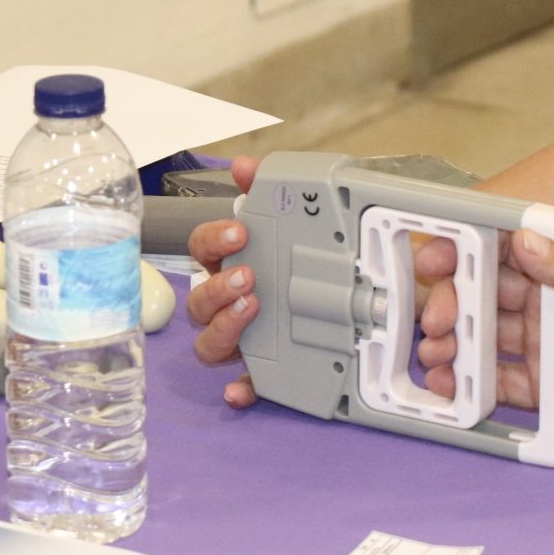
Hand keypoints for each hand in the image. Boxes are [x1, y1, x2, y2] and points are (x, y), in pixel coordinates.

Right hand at [184, 158, 457, 407]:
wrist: (354, 302)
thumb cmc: (304, 259)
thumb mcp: (295, 219)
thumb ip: (267, 189)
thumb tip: (246, 165)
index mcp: (232, 264)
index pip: (203, 249)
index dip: (212, 241)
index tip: (239, 232)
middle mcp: (228, 303)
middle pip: (199, 301)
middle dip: (218, 288)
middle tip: (249, 276)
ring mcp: (241, 338)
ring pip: (209, 343)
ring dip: (223, 328)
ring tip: (252, 309)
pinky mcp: (262, 370)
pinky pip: (244, 384)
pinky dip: (239, 388)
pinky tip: (240, 389)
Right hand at [415, 241, 529, 403]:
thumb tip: (526, 240)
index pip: (505, 249)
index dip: (465, 249)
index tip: (432, 258)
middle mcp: (548, 306)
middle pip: (483, 293)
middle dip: (449, 302)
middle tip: (434, 319)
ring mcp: (543, 347)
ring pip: (483, 336)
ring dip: (452, 342)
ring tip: (434, 353)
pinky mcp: (544, 388)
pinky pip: (497, 383)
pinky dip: (469, 385)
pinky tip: (448, 383)